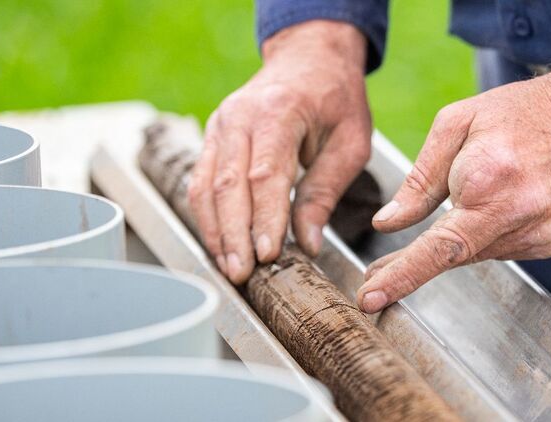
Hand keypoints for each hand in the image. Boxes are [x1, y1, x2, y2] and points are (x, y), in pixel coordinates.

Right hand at [188, 21, 372, 282]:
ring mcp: (220, 125)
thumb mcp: (351, 142)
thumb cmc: (335, 99)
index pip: (265, 174)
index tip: (267, 254)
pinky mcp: (213, 137)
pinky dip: (207, 217)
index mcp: (279, 112)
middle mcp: (240, 117)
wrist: (309, 57)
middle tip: (242, 273)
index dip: (263, 218)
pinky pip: (200, 181)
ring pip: (205, 186)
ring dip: (215, 231)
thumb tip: (308, 243)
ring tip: (229, 268)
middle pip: (228, 185)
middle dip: (234, 235)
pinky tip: (220, 244)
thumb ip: (326, 191)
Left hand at [356, 32, 550, 313]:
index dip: (401, 275)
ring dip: (453, 241)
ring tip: (451, 210)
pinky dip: (482, 234)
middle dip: (410, 266)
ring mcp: (539, 234)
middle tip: (375, 275)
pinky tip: (490, 206)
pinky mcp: (550, 243)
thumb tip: (387, 225)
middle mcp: (519, 215)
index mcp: (490, 181)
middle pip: (451, 255)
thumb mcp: (456, 124)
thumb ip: (419, 180)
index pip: (439, 245)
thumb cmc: (516, 112)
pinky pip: (498, 248)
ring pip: (474, 252)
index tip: (370, 299)